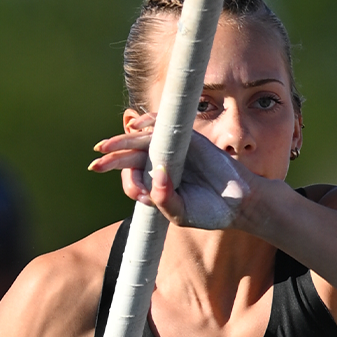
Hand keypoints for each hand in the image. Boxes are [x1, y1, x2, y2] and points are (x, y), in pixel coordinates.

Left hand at [90, 113, 255, 229]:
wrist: (240, 202)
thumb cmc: (210, 211)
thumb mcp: (181, 213)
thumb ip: (164, 198)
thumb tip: (156, 172)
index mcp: (157, 184)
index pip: (133, 178)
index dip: (129, 183)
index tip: (139, 195)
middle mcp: (162, 165)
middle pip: (131, 157)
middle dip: (112, 159)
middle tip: (95, 163)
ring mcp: (174, 150)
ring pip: (142, 140)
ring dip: (123, 141)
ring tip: (105, 146)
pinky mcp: (188, 138)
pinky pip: (164, 125)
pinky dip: (148, 123)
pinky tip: (134, 127)